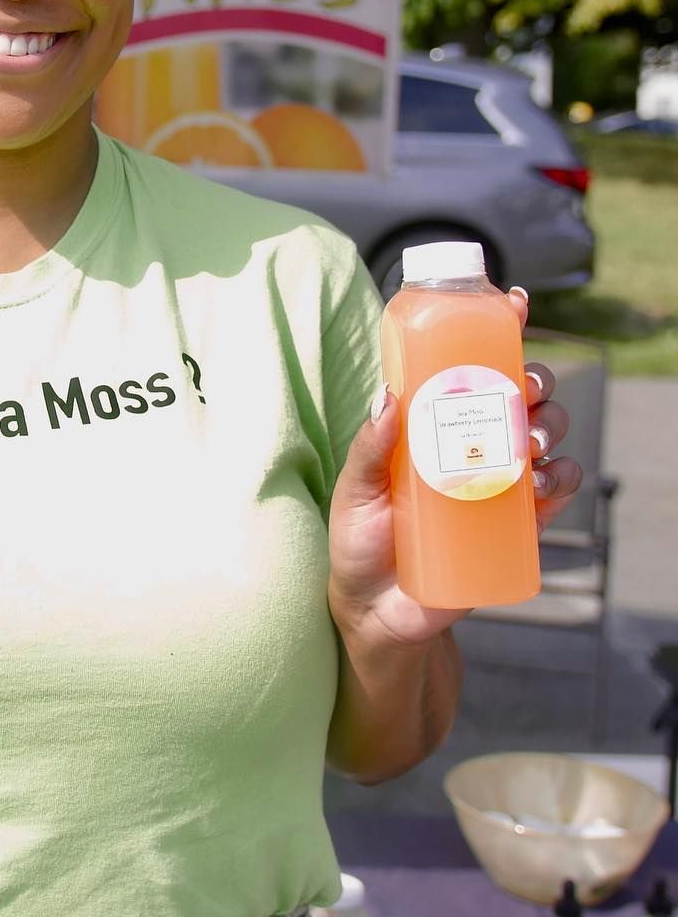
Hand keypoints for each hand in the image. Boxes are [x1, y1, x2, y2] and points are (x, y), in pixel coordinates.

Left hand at [327, 289, 583, 651]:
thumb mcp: (354, 491)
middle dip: (534, 379)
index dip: (495, 329)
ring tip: (529, 442)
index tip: (515, 303)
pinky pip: (555, 491)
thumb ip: (368, 447)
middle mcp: (469, 442)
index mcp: (430, 422)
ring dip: (549, 426)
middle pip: (518, 392)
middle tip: (523, 389)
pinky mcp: (516, 522)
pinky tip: (550, 478)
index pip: (467, 365)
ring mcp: (496, 479)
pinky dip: (563, 478)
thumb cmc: (359, 543)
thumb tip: (390, 396)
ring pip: (543, 433)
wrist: (378, 613)